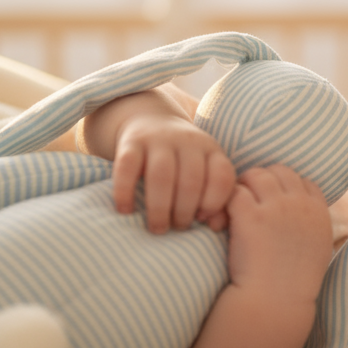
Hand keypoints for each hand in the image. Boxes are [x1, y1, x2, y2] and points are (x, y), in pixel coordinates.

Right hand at [113, 112, 235, 233]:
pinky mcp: (131, 142)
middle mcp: (187, 141)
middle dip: (184, 212)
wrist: (150, 119)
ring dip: (160, 208)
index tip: (201, 219)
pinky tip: (125, 211)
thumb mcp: (204, 169)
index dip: (215, 202)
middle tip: (177, 228)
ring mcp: (158, 139)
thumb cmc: (181, 160)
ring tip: (157, 228)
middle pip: (191, 181)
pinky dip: (125, 192)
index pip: (222, 175)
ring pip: (161, 175)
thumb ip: (216, 198)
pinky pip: (127, 167)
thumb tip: (215, 226)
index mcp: (211, 149)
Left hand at [225, 166, 333, 306]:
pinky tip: (223, 220)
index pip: (304, 181)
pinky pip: (235, 191)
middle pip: (280, 172)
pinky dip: (226, 202)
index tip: (274, 204)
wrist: (275, 303)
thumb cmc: (292, 285)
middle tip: (249, 201)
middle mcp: (300, 204)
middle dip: (263, 181)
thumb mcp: (316, 250)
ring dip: (243, 187)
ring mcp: (275, 207)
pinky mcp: (250, 215)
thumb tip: (298, 215)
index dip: (287, 188)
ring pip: (256, 175)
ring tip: (235, 208)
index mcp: (319, 212)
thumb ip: (310, 226)